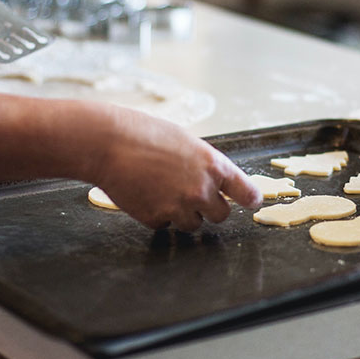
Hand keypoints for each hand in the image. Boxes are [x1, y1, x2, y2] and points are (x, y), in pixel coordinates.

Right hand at [91, 107, 261, 230]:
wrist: (108, 143)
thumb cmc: (143, 133)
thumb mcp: (185, 141)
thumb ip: (203, 163)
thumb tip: (211, 179)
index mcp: (214, 165)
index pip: (246, 192)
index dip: (250, 198)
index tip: (252, 201)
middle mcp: (202, 190)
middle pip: (221, 215)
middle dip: (209, 208)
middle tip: (191, 194)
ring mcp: (179, 207)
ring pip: (193, 224)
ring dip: (183, 214)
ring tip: (162, 190)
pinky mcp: (156, 219)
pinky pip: (165, 225)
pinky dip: (158, 215)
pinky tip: (145, 194)